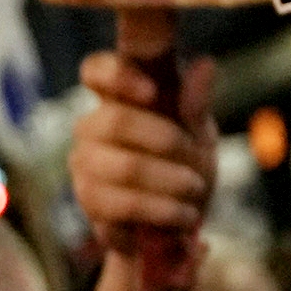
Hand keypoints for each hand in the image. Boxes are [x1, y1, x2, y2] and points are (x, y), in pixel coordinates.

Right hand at [71, 48, 222, 290]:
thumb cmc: (185, 168)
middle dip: (166, 142)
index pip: (95, 70)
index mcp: (119, 99)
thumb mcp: (199, 134)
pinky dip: (164, 209)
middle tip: (198, 161)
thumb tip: (205, 65)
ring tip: (195, 192)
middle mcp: (93, 126)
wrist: (176, 226)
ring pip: (125, 167)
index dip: (116, 75)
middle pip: (114, 121)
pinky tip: (184, 215)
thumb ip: (195, 104)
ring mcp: (85, 163)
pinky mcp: (88, 200)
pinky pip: (124, 203)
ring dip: (171, 182)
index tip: (151, 91)